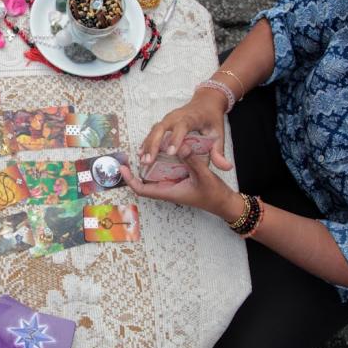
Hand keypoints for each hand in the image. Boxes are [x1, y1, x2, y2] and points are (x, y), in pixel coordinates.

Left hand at [121, 148, 239, 220]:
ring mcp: (174, 184)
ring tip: (145, 147)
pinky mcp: (180, 179)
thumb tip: (180, 145)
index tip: (123, 168)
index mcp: (169, 192)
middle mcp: (168, 188)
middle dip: (137, 168)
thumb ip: (192, 160)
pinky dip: (162, 161)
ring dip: (150, 163)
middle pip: (146, 180)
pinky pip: (166, 170)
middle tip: (132, 152)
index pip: (142, 189)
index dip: (130, 180)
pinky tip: (164, 149)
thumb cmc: (214, 194)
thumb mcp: (204, 175)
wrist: (225, 202)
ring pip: (156, 174)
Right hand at [138, 88, 231, 172]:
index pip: (182, 126)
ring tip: (142, 161)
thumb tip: (225, 167)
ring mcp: (167, 119)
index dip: (176, 138)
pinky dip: (146, 143)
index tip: (171, 152)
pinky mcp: (162, 122)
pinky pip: (152, 132)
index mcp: (191, 118)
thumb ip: (219, 151)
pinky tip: (141, 154)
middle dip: (154, 145)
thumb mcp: (219, 134)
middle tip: (149, 161)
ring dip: (147, 145)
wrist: (205, 102)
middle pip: (161, 128)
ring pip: (154, 131)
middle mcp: (176, 117)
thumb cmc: (211, 119)